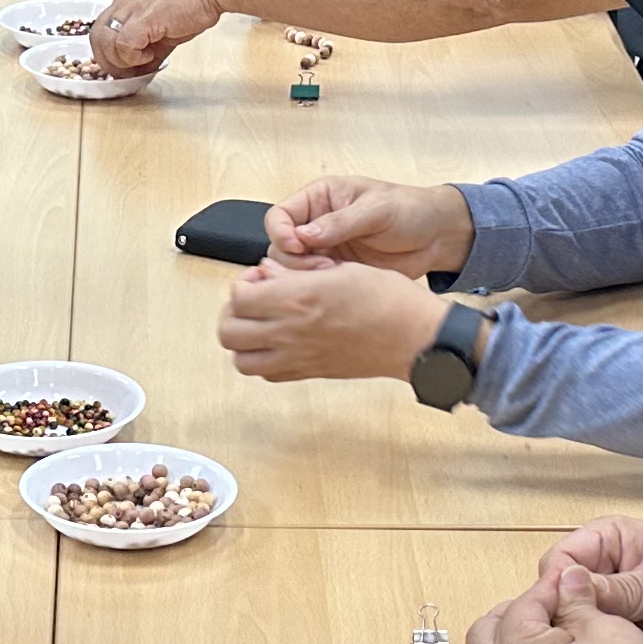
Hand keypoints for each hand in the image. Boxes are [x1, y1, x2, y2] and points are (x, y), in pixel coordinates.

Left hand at [86, 0, 223, 77]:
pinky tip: (151, 55)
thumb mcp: (168, 21)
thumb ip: (153, 43)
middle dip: (109, 60)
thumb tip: (146, 65)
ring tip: (143, 61)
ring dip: (121, 60)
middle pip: (97, 35)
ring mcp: (132, 7)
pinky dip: (133, 58)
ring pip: (104, 41)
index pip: (105, 27)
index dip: (112, 51)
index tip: (127, 65)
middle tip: (127, 73)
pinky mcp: (144, 18)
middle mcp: (126, 0)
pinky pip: (123, 45)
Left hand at [215, 260, 438, 386]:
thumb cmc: (388, 300)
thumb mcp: (339, 268)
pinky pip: (267, 375)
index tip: (258, 277)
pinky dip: (262, 361)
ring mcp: (298, 357)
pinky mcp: (310, 373)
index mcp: (297, 298)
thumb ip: (295, 272)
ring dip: (242, 342)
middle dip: (232, 313)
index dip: (243, 283)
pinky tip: (278, 343)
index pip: (239, 295)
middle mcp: (290, 331)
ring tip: (259, 326)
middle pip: (229, 332)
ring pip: (242, 360)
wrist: (414, 337)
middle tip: (251, 302)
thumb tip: (267, 272)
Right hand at [264, 175, 472, 274]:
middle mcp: (316, 224)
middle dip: (294, 261)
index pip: (280, 215)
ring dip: (306, 277)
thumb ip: (340, 222)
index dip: (281, 232)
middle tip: (322, 267)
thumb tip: (305, 235)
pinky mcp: (337, 273)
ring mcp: (325, 251)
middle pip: (280, 246)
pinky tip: (341, 285)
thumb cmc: (410, 209)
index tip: (296, 246)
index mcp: (320, 198)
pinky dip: (321, 288)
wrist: (437, 237)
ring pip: (293, 270)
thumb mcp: (377, 209)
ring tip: (335, 275)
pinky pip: (315, 284)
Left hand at [464, 567, 642, 643]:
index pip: (519, 608)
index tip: (568, 581)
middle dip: (517, 613)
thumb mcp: (604, 628)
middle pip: (487, 634)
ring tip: (559, 633)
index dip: (548, 589)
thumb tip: (567, 577)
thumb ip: (575, 600)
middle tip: (556, 604)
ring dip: (515, 643)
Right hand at [535, 517, 642, 643]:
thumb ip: (623, 588)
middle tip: (568, 638)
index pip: (561, 559)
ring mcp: (605, 604)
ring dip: (573, 638)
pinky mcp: (613, 631)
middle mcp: (599, 572)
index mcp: (607, 542)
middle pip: (557, 593)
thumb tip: (575, 589)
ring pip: (569, 622)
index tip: (559, 609)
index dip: (554, 585)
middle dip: (560, 615)